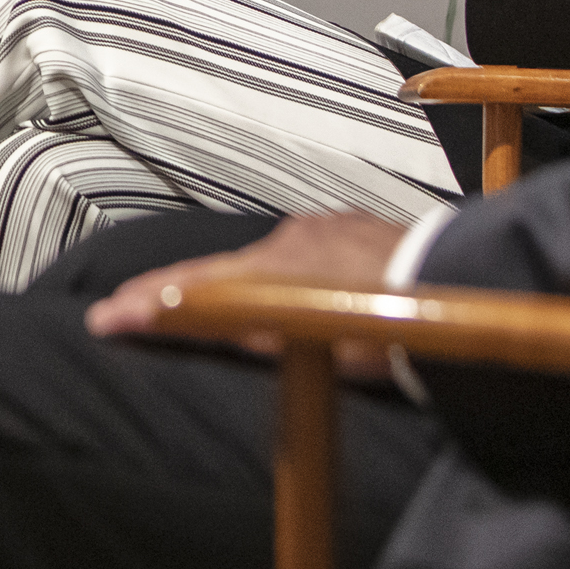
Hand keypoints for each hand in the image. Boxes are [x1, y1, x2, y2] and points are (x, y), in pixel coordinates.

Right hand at [83, 212, 410, 380]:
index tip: (102, 316)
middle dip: (176, 289)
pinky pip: (301, 251)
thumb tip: (183, 317)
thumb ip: (246, 329)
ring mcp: (326, 229)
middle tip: (135, 307)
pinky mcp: (358, 229)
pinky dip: (278, 271)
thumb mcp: (311, 339)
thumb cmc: (395, 328)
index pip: (191, 287)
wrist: (468, 286)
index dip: (144, 303)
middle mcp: (290, 237)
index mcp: (272, 266)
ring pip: (264, 258)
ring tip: (209, 304)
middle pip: (220, 269)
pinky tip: (288, 286)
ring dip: (232, 282)